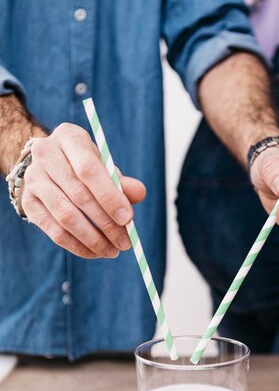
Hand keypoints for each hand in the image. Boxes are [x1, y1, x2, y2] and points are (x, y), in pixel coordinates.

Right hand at [21, 123, 145, 257]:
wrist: (50, 167)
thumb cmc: (85, 165)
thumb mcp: (104, 166)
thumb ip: (121, 181)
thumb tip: (139, 194)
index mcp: (68, 138)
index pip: (88, 169)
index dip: (109, 196)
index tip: (128, 218)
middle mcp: (45, 155)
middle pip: (79, 195)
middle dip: (106, 223)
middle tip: (125, 241)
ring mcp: (33, 179)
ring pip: (66, 216)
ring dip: (93, 238)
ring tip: (113, 250)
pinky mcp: (28, 203)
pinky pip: (54, 231)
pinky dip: (78, 246)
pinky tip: (95, 252)